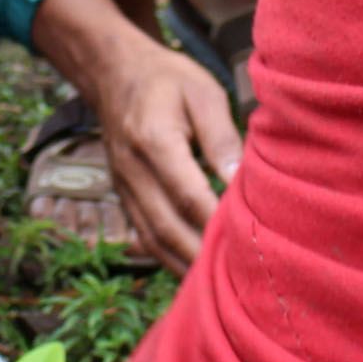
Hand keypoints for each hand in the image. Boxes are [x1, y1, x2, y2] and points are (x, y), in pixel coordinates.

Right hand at [85, 38, 240, 271]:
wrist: (115, 74)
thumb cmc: (168, 80)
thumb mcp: (203, 92)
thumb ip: (221, 137)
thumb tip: (239, 181)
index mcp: (153, 140)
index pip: (186, 192)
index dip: (215, 221)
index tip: (246, 242)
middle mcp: (132, 169)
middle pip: (166, 225)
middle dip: (200, 256)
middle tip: (237, 279)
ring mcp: (123, 186)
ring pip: (152, 238)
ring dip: (183, 265)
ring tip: (218, 287)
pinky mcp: (124, 196)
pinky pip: (144, 236)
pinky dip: (168, 259)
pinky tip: (194, 273)